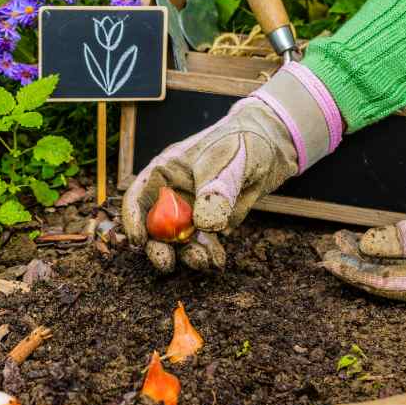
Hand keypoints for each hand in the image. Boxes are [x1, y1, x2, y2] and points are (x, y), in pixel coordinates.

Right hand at [122, 66, 342, 271]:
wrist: (272, 146)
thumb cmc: (243, 141)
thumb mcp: (228, 161)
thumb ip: (216, 192)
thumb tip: (206, 226)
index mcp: (165, 173)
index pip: (138, 198)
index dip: (133, 221)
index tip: (138, 242)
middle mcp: (174, 195)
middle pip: (154, 228)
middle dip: (158, 248)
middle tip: (167, 263)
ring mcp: (193, 211)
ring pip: (180, 242)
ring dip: (187, 255)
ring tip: (204, 262)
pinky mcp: (212, 223)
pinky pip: (205, 245)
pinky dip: (209, 255)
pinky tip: (217, 261)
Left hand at [321, 174, 405, 310]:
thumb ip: (403, 239)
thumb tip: (365, 247)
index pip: (381, 285)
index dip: (351, 272)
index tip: (327, 258)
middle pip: (387, 284)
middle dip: (357, 265)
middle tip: (330, 245)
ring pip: (401, 280)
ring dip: (374, 262)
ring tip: (346, 241)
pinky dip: (397, 262)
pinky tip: (379, 247)